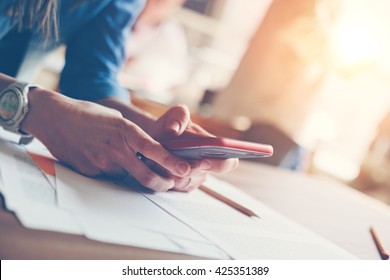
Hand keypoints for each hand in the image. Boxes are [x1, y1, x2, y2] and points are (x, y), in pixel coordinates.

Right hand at [21, 90, 191, 191]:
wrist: (56, 118)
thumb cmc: (89, 114)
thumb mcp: (117, 118)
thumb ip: (133, 135)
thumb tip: (148, 151)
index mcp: (125, 131)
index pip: (153, 150)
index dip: (171, 162)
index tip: (185, 169)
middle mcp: (116, 149)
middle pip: (145, 175)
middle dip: (161, 183)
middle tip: (168, 183)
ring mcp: (102, 162)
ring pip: (127, 176)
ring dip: (131, 173)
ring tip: (119, 156)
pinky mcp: (90, 171)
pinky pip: (108, 176)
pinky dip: (111, 171)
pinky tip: (101, 157)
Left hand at [147, 105, 238, 191]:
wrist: (155, 136)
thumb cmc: (170, 126)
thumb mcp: (175, 115)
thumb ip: (179, 116)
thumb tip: (175, 128)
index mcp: (214, 148)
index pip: (229, 162)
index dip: (221, 164)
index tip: (204, 161)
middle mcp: (207, 165)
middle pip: (203, 175)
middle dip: (188, 169)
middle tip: (175, 162)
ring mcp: (195, 177)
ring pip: (187, 182)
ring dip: (174, 173)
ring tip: (161, 160)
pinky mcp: (182, 185)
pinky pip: (176, 187)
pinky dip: (167, 178)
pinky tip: (160, 166)